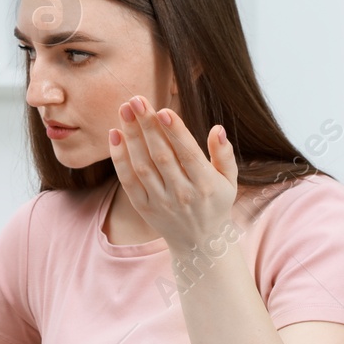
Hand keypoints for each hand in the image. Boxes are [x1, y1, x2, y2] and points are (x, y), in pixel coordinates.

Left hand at [107, 94, 238, 249]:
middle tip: (136, 100)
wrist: (200, 244)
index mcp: (205, 184)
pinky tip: (115, 135)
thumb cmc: (216, 203)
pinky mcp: (143, 207)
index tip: (162, 110)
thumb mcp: (229, 181)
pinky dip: (119, 158)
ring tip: (125, 110)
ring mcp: (160, 202)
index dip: (175, 132)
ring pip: (142, 165)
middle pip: (160, 155)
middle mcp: (182, 194)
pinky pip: (128, 180)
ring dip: (131, 136)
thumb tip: (217, 128)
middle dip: (147, 126)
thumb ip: (224, 154)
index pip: (188, 154)